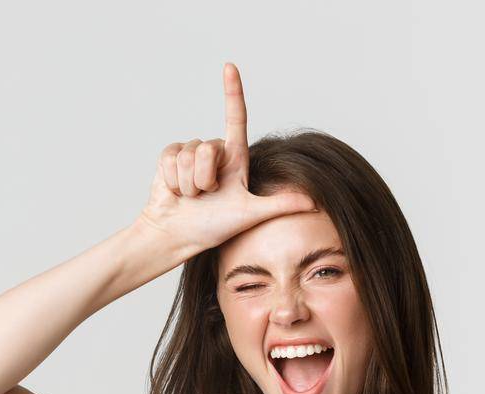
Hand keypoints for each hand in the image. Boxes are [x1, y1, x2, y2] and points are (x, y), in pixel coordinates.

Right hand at [134, 62, 316, 259]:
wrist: (177, 236)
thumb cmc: (212, 227)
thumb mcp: (250, 214)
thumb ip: (280, 205)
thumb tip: (314, 202)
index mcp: (235, 159)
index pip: (235, 119)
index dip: (232, 92)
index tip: (229, 67)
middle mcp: (214, 152)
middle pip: (208, 147)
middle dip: (205, 178)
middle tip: (207, 196)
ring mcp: (190, 154)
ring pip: (189, 155)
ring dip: (189, 183)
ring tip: (192, 197)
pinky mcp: (170, 158)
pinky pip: (171, 158)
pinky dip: (173, 180)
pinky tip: (176, 192)